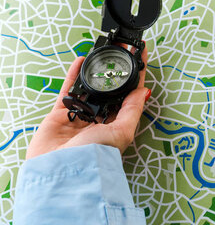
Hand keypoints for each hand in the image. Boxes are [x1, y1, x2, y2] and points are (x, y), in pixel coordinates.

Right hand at [26, 45, 149, 158]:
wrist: (61, 171)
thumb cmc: (93, 157)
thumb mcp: (121, 132)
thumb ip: (132, 110)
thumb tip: (144, 91)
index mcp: (116, 127)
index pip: (129, 97)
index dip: (135, 78)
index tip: (140, 59)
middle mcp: (98, 122)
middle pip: (109, 92)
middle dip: (114, 74)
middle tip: (120, 53)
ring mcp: (79, 117)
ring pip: (88, 89)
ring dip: (94, 72)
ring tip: (102, 53)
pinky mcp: (60, 115)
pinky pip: (68, 90)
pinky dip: (74, 75)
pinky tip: (81, 60)